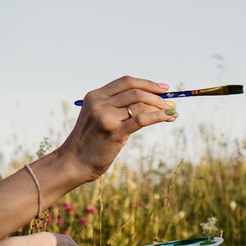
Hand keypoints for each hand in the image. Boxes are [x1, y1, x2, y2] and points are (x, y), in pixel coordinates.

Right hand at [57, 77, 176, 182]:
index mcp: (95, 96)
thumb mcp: (96, 118)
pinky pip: (141, 119)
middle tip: (171, 103)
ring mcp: (106, 117)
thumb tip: (147, 103)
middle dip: (158, 96)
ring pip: (140, 104)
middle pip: (136, 91)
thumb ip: (114, 108)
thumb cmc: (89, 143)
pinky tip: (168, 117)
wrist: (73, 163)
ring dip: (160, 107)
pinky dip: (158, 116)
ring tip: (172, 113)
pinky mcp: (114, 132)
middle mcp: (100, 103)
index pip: (126, 82)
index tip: (163, 88)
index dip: (147, 83)